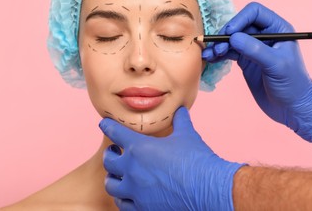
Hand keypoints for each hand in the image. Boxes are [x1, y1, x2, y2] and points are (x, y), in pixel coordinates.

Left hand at [99, 107, 244, 210]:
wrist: (207, 189)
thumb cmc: (196, 159)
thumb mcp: (187, 135)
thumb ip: (180, 121)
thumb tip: (181, 110)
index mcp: (139, 147)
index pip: (115, 132)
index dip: (108, 126)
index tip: (103, 124)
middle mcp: (132, 169)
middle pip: (108, 161)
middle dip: (109, 156)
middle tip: (114, 153)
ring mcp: (135, 191)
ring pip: (112, 186)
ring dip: (113, 179)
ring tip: (118, 177)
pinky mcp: (142, 208)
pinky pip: (123, 204)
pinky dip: (124, 198)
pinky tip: (128, 195)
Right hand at [202, 2, 311, 141]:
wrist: (292, 108)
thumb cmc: (293, 84)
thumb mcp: (276, 65)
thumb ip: (255, 50)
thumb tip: (233, 37)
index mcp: (278, 29)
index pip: (254, 12)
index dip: (239, 19)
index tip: (229, 33)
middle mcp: (265, 35)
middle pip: (239, 25)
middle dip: (225, 35)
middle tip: (216, 48)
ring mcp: (254, 48)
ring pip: (231, 39)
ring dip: (219, 45)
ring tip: (209, 55)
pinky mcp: (246, 60)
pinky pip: (229, 52)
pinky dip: (219, 54)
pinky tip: (210, 59)